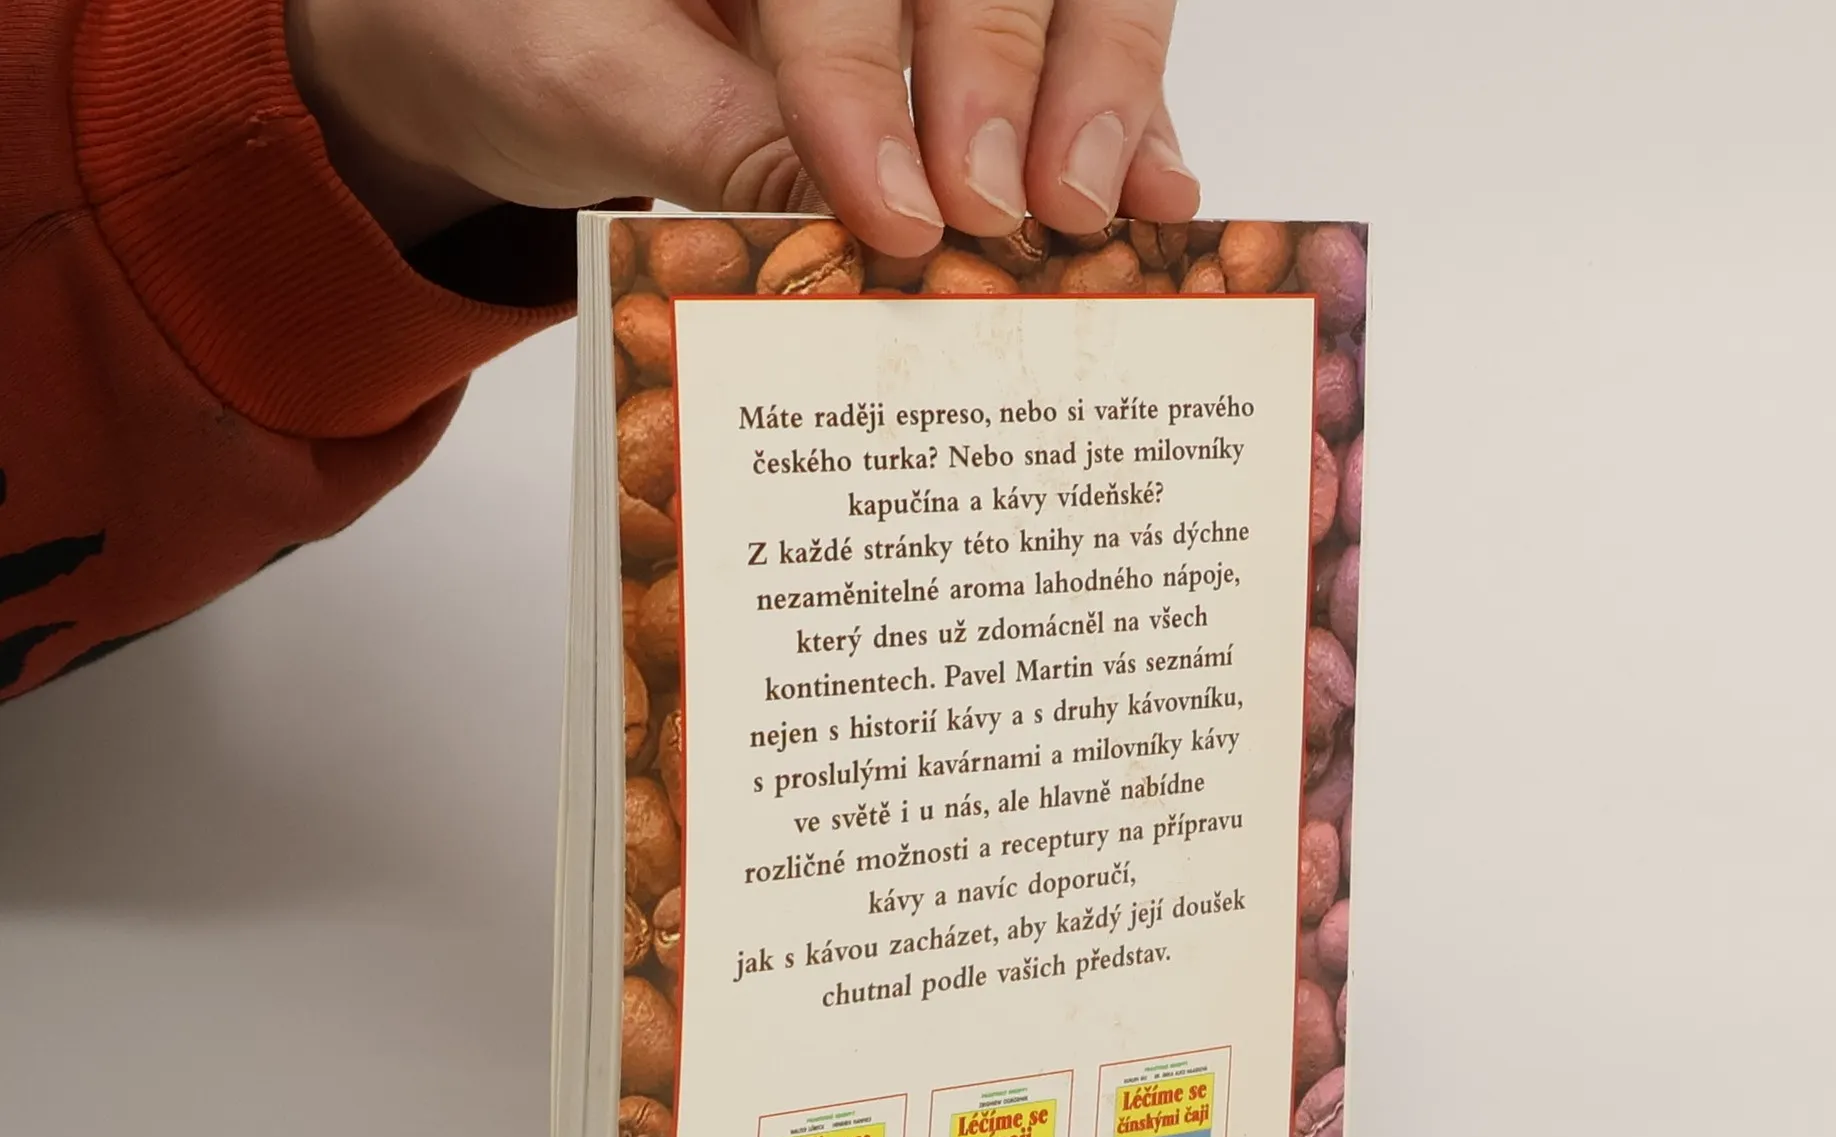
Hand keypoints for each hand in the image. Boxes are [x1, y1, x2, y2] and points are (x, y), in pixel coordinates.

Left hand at [286, 0, 1197, 254]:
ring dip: (1098, 85)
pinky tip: (1154, 190)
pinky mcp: (957, 11)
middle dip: (1010, 71)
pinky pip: (1064, 37)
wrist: (487, 33)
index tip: (897, 206)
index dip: (867, 76)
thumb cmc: (507, 32)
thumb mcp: (576, 82)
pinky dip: (1117, 114)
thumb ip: (705, 132)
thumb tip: (847, 221)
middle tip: (1024, 209)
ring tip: (1110, 207)